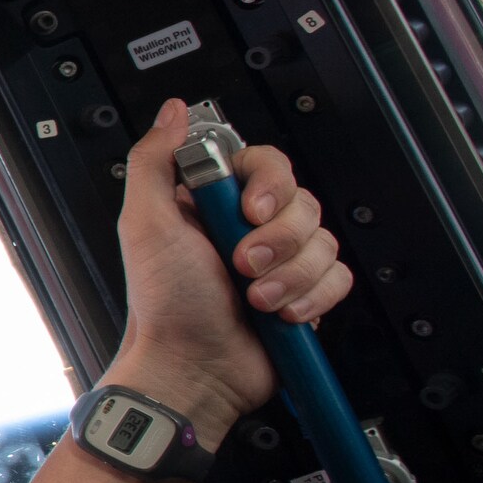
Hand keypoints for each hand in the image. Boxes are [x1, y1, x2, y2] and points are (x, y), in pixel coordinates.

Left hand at [104, 98, 353, 447]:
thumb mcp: (145, 225)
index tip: (251, 211)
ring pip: (323, 241)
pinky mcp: (302, 293)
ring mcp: (279, 261)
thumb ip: (154, 162)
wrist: (191, 369)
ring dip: (290, 274)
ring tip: (255, 297)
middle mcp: (248, 228)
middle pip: (303, 203)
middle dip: (277, 240)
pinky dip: (311, 297)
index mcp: (213, 203)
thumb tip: (172, 113)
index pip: (268, 164)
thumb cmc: (164, 305)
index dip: (270, 186)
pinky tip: (279, 312)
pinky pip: (337, 277)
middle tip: (243, 265)